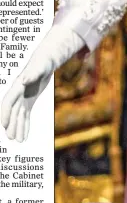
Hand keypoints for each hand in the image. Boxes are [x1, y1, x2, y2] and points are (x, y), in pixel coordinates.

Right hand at [1, 26, 84, 141]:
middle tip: (12, 138)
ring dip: (18, 128)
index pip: (8, 102)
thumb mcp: (41, 66)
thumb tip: (24, 80)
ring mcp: (22, 98)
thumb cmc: (43, 62)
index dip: (5, 113)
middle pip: (12, 112)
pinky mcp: (29, 101)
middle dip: (11, 125)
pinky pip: (25, 116)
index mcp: (18, 86)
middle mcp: (18, 94)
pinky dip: (25, 126)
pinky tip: (24, 136)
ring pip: (18, 116)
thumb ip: (33, 73)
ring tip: (18, 141)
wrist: (46, 61)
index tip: (4, 125)